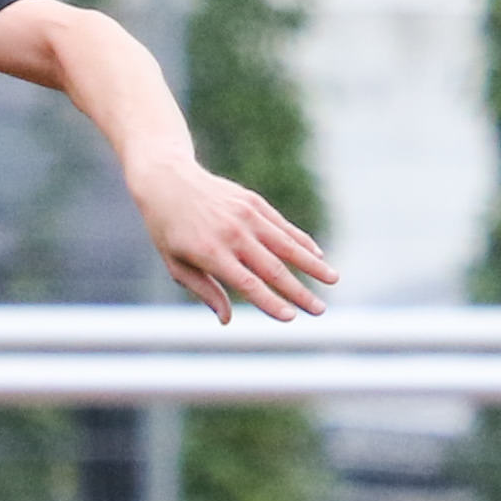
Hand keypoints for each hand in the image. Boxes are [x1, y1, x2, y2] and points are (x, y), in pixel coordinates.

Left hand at [130, 158, 330, 322]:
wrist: (167, 180)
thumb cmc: (168, 229)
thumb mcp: (175, 264)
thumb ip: (204, 291)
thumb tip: (227, 320)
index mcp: (210, 253)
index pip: (248, 284)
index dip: (270, 302)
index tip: (291, 317)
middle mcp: (232, 234)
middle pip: (273, 269)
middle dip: (300, 292)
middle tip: (320, 310)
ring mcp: (245, 215)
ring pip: (286, 245)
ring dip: (312, 264)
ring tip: (333, 280)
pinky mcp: (253, 202)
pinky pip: (282, 225)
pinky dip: (301, 241)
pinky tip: (317, 255)